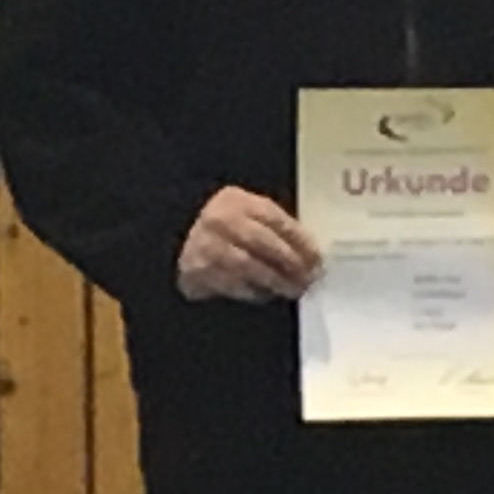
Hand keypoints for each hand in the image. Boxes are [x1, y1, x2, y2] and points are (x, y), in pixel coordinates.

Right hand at [178, 186, 320, 300]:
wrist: (176, 239)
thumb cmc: (224, 233)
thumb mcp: (247, 218)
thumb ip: (274, 230)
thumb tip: (310, 255)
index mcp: (235, 199)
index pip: (274, 219)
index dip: (300, 241)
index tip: (316, 258)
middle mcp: (218, 219)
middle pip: (262, 241)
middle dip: (290, 262)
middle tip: (308, 278)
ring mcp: (204, 244)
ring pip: (248, 265)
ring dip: (274, 280)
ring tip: (291, 290)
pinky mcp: (196, 270)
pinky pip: (232, 283)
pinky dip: (254, 291)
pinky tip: (267, 294)